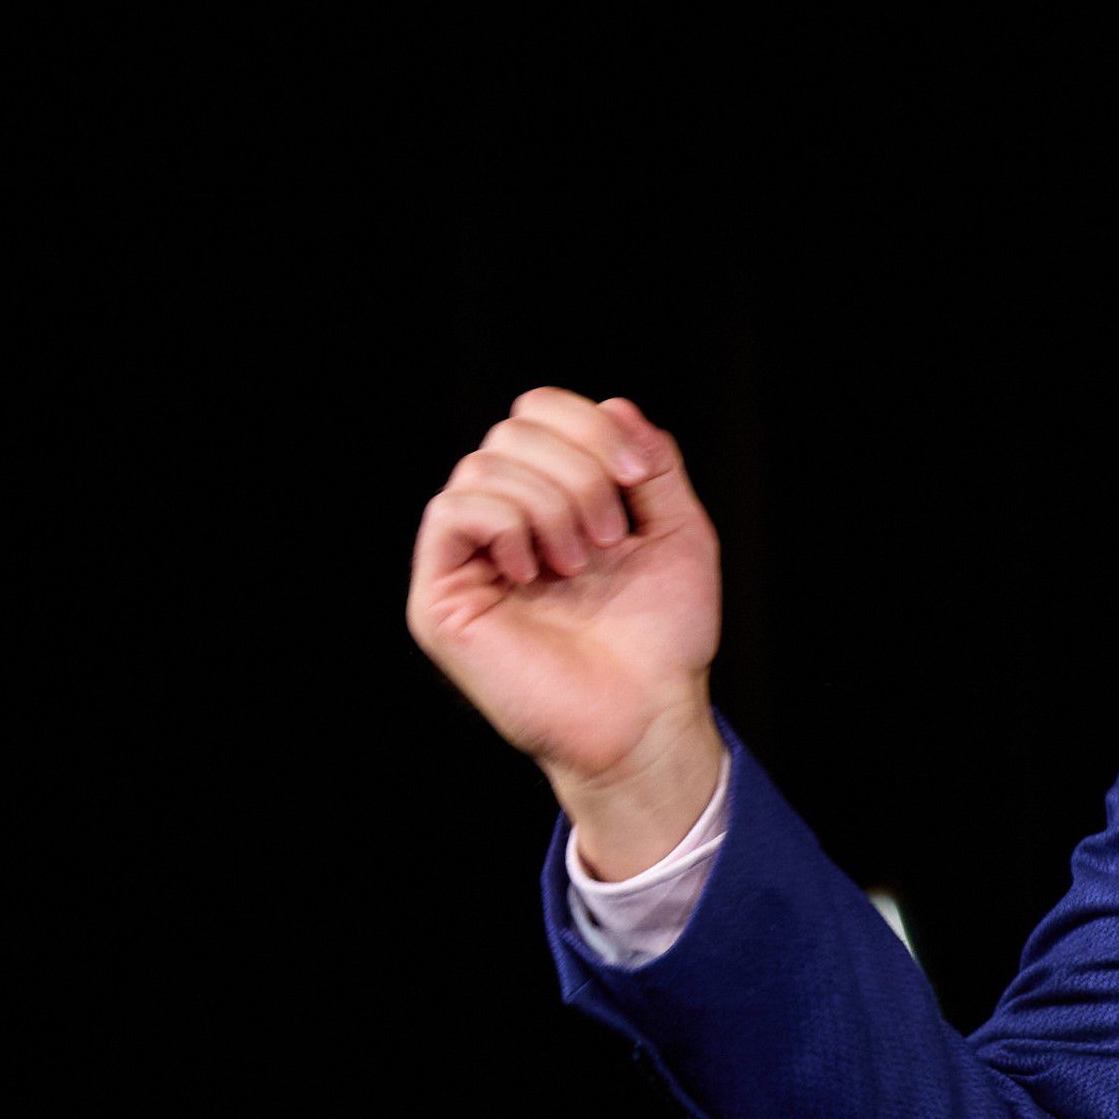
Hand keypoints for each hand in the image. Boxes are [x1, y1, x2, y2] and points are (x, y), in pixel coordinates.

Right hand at [406, 389, 723, 849]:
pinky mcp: (442, 596)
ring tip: (580, 562)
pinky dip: (506, 523)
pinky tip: (536, 570)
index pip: (539, 412)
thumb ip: (652, 462)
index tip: (639, 476)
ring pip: (483, 465)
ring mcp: (469, 558)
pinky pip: (451, 512)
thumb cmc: (663, 637)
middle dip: (578, 469)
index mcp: (554, 499)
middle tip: (613, 536)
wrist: (648, 715)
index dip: (590, 424)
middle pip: (512, 430)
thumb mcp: (676, 529)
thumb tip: (614, 403)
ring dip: (551, 503)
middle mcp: (506, 520)